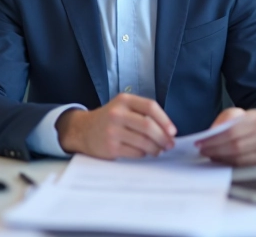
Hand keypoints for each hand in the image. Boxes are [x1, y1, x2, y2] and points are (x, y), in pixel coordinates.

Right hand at [56, 93, 176, 158]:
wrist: (83, 130)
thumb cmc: (110, 119)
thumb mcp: (123, 107)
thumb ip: (142, 113)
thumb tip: (168, 130)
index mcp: (124, 100)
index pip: (150, 106)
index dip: (165, 120)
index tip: (173, 131)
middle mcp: (117, 113)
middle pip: (148, 125)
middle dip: (163, 137)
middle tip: (169, 145)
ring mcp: (112, 131)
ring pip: (144, 141)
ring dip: (156, 148)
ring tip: (158, 150)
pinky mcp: (110, 147)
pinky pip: (136, 152)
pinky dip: (144, 154)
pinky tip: (145, 152)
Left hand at [196, 108, 255, 166]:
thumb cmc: (247, 120)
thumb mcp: (235, 113)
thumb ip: (223, 120)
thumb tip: (211, 134)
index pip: (232, 131)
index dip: (214, 139)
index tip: (200, 142)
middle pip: (235, 146)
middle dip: (215, 149)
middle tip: (202, 150)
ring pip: (238, 157)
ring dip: (220, 157)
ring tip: (209, 154)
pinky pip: (241, 164)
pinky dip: (227, 162)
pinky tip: (219, 158)